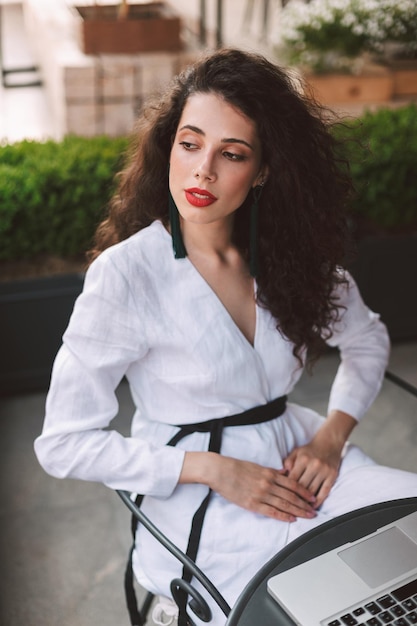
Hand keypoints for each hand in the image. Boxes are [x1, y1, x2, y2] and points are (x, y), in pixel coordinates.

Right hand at [180, 452, 316, 521]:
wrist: (219, 470)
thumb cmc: (236, 467)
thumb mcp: (257, 466)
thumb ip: (271, 471)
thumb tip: (284, 473)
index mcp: (269, 473)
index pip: (292, 484)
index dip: (304, 492)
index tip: (312, 497)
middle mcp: (268, 484)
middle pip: (292, 496)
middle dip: (305, 504)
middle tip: (314, 511)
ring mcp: (261, 494)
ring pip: (284, 504)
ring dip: (298, 511)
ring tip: (307, 516)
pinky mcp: (252, 503)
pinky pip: (271, 511)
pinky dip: (282, 516)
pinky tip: (291, 519)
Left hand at [283, 410, 357, 507]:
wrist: (329, 442)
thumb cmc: (310, 449)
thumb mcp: (296, 452)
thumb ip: (288, 462)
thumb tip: (282, 475)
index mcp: (303, 459)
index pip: (292, 478)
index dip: (286, 489)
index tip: (282, 497)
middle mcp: (314, 465)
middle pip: (302, 486)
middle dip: (295, 498)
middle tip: (289, 507)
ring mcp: (324, 471)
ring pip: (313, 491)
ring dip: (306, 501)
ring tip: (300, 509)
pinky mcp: (332, 476)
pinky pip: (325, 491)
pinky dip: (319, 501)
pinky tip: (313, 506)